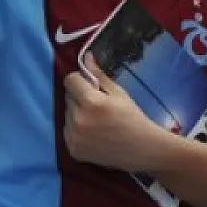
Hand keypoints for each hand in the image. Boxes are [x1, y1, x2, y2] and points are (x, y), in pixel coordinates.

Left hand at [64, 56, 175, 174]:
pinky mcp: (72, 149)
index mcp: (91, 102)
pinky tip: (92, 132)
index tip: (90, 84)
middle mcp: (78, 119)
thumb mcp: (119, 93)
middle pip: (68, 97)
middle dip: (79, 96)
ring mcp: (73, 137)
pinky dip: (76, 129)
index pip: (70, 81)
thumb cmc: (133, 117)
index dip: (79, 80)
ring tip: (95, 120)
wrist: (140, 149)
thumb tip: (86, 57)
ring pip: (66, 115)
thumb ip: (99, 76)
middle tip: (97, 104)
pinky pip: (67, 131)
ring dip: (76, 113)